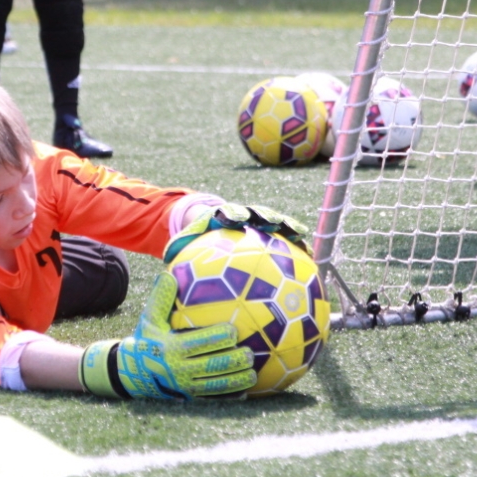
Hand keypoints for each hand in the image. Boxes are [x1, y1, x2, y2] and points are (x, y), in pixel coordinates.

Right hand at [79, 273, 255, 398]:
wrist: (133, 372)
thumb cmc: (146, 341)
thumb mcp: (149, 319)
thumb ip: (160, 298)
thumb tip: (169, 274)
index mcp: (172, 348)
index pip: (198, 343)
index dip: (217, 337)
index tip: (234, 331)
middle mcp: (180, 369)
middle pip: (212, 365)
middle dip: (233, 360)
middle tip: (249, 352)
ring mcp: (186, 385)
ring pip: (216, 384)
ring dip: (236, 379)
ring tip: (252, 371)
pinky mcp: (191, 395)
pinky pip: (213, 396)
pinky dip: (230, 394)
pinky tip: (245, 391)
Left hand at [165, 203, 311, 263]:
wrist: (212, 220)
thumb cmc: (196, 236)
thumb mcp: (184, 242)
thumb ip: (177, 251)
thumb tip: (166, 265)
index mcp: (220, 215)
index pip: (226, 211)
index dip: (231, 213)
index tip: (235, 218)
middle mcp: (242, 215)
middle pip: (255, 212)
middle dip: (264, 216)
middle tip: (272, 223)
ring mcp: (258, 220)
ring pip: (275, 221)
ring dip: (288, 228)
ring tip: (302, 239)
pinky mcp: (269, 230)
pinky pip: (285, 237)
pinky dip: (296, 246)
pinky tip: (310, 262)